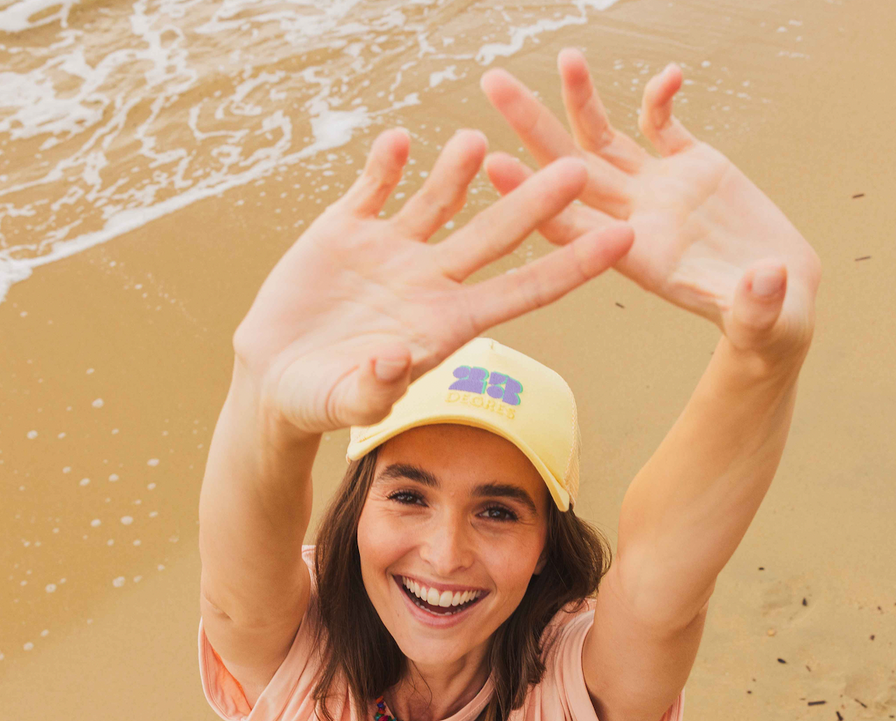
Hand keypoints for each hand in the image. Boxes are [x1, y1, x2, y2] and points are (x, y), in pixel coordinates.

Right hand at [233, 127, 633, 434]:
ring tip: (475, 140)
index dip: (573, 266)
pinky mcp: (345, 228)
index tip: (622, 240)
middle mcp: (431, 280)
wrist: (273, 376)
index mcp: (448, 324)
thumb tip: (394, 362)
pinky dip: (384, 166)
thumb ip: (373, 390)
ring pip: (438, 201)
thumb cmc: (320, 401)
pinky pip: (372, 188)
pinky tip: (399, 143)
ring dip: (457, 170)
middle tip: (578, 167)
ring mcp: (391, 250)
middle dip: (534, 202)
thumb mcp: (345, 404)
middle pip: (495, 235)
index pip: (525, 291)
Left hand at [481, 50, 820, 366]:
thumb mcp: (762, 321)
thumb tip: (767, 276)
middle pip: (570, 167)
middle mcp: (636, 219)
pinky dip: (660, 98)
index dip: (532, 195)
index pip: (570, 226)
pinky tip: (669, 74)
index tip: (497, 164)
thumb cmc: (765, 320)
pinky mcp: (693, 165)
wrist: (780, 295)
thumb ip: (757, 302)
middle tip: (494, 82)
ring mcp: (660, 188)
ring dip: (581, 98)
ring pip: (605, 138)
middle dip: (532, 125)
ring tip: (567, 57)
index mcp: (636, 259)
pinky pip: (662, 124)